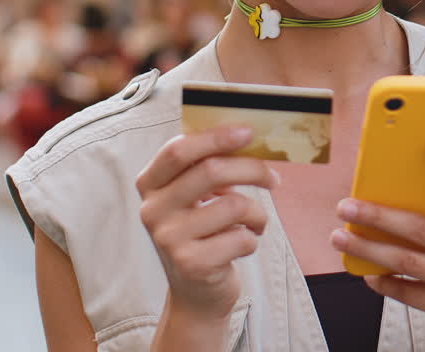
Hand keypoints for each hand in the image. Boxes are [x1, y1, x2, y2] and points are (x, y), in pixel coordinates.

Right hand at [136, 126, 278, 321]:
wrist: (196, 293)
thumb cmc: (203, 232)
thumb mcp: (194, 197)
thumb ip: (207, 167)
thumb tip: (247, 137)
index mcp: (150, 184)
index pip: (179, 150)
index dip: (215, 137)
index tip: (248, 131)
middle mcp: (152, 210)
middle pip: (211, 171)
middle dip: (252, 169)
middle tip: (274, 177)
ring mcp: (169, 239)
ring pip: (234, 205)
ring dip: (257, 213)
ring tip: (255, 223)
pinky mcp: (191, 264)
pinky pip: (242, 237)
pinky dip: (253, 239)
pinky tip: (242, 245)